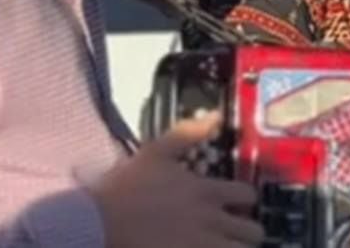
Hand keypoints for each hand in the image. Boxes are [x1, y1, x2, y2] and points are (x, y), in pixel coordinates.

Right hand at [92, 112, 262, 247]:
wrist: (97, 222)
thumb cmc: (125, 187)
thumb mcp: (156, 152)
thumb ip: (189, 133)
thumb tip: (217, 114)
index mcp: (207, 192)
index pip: (249, 196)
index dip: (245, 200)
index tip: (236, 204)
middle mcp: (211, 221)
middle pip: (253, 232)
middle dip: (247, 233)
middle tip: (234, 233)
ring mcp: (201, 247)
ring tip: (224, 246)